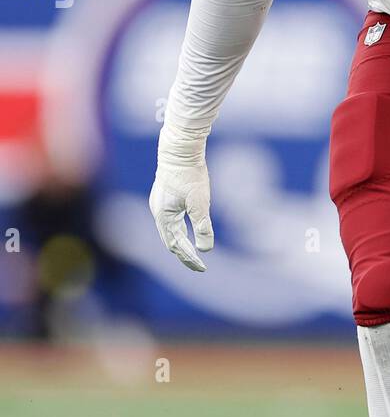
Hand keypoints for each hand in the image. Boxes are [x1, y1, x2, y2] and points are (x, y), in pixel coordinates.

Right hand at [149, 127, 212, 272]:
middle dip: (184, 254)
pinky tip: (185, 230)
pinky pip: (169, 220)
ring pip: (168, 231)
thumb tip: (205, 250)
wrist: (180, 149)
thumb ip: (202, 227)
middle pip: (170, 241)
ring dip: (180, 243)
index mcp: (164, 217)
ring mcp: (159, 204)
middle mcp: (158, 212)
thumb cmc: (190, 174)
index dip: (189, 258)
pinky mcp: (163, 196)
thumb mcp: (200, 203)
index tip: (202, 267)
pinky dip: (177, 230)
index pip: (176, 246)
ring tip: (191, 253)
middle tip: (199, 266)